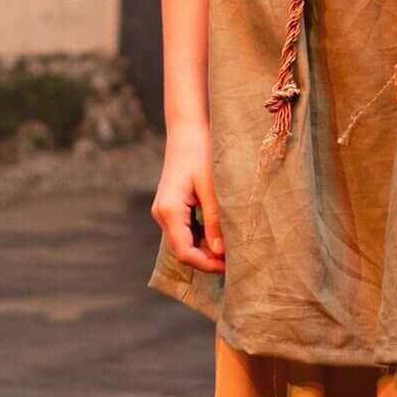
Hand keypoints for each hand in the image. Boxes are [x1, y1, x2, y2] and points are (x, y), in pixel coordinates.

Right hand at [151, 123, 224, 273]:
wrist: (187, 130)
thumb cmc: (201, 152)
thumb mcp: (212, 187)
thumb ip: (215, 220)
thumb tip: (220, 252)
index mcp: (169, 210)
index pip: (184, 251)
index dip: (206, 264)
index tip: (230, 267)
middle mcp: (161, 214)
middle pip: (182, 250)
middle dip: (207, 260)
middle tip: (235, 262)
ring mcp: (164, 211)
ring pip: (184, 242)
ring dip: (205, 250)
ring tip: (232, 251)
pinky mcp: (171, 207)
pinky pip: (185, 231)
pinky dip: (201, 238)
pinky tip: (221, 237)